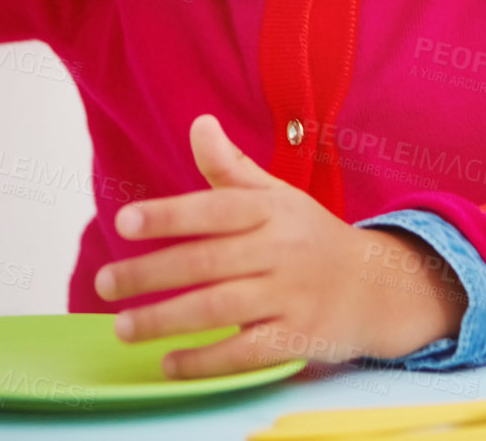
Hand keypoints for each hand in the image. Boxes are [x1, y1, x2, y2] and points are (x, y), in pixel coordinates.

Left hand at [92, 114, 468, 377]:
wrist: (380, 286)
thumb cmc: (312, 238)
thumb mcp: (278, 197)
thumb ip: (231, 168)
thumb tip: (199, 123)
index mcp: (273, 210)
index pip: (215, 209)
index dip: (170, 215)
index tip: (125, 222)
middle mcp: (282, 250)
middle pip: (207, 261)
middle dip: (150, 273)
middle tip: (104, 282)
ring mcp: (292, 295)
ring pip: (219, 307)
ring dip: (165, 319)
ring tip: (122, 326)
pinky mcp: (299, 337)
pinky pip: (246, 351)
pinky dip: (205, 360)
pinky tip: (169, 362)